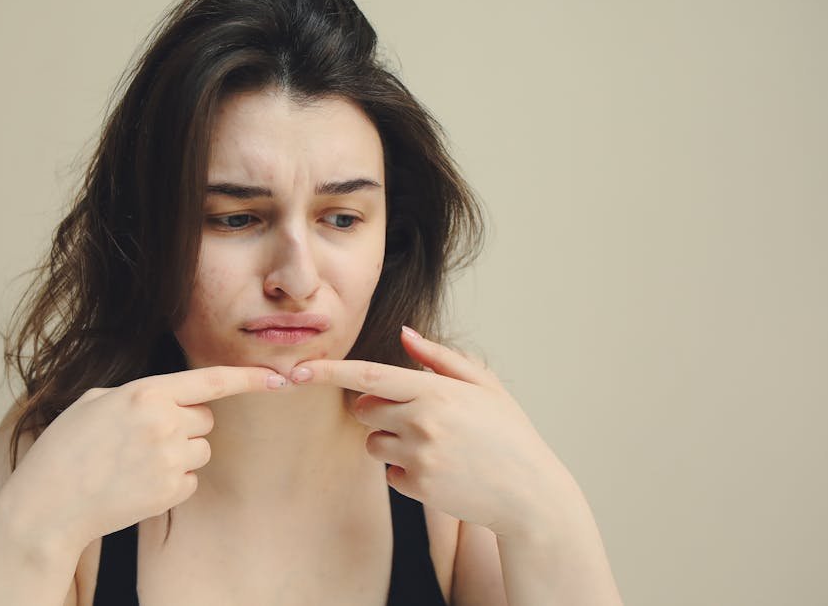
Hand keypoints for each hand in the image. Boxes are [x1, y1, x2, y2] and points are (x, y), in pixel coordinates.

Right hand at [0, 365, 289, 549]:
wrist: (49, 504)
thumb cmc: (67, 448)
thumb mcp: (96, 402)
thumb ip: (140, 394)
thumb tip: (172, 398)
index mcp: (146, 393)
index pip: (211, 380)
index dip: (250, 378)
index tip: (279, 377)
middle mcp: (164, 422)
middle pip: (206, 418)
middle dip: (185, 424)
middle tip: (145, 437)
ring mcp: (170, 459)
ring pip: (202, 449)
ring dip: (180, 453)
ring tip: (137, 462)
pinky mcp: (171, 491)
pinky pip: (191, 479)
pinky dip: (173, 481)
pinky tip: (138, 483)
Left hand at [289, 326, 573, 536]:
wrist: (531, 494)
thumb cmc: (508, 434)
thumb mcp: (484, 386)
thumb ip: (440, 358)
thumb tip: (404, 333)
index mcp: (435, 390)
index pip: (368, 375)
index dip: (328, 371)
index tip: (297, 369)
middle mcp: (422, 421)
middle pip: (364, 409)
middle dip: (377, 410)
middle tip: (415, 417)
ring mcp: (419, 456)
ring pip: (372, 443)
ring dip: (391, 442)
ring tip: (435, 446)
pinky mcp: (418, 486)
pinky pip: (389, 473)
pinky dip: (406, 472)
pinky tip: (441, 471)